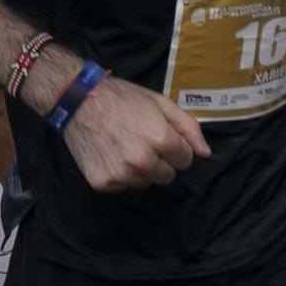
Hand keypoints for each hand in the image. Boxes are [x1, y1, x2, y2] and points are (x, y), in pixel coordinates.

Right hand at [62, 74, 211, 191]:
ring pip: (145, 183)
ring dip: (140, 169)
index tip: (162, 137)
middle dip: (161, 161)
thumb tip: (205, 154)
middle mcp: (142, 161)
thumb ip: (188, 128)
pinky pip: (123, 186)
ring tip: (125, 146)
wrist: (80, 100)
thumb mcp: (160, 103)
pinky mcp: (103, 182)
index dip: (176, 148)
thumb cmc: (123, 98)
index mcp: (161, 139)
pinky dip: (119, 174)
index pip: (185, 160)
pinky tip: (111, 154)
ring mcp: (121, 173)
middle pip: (167, 176)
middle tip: (143, 141)